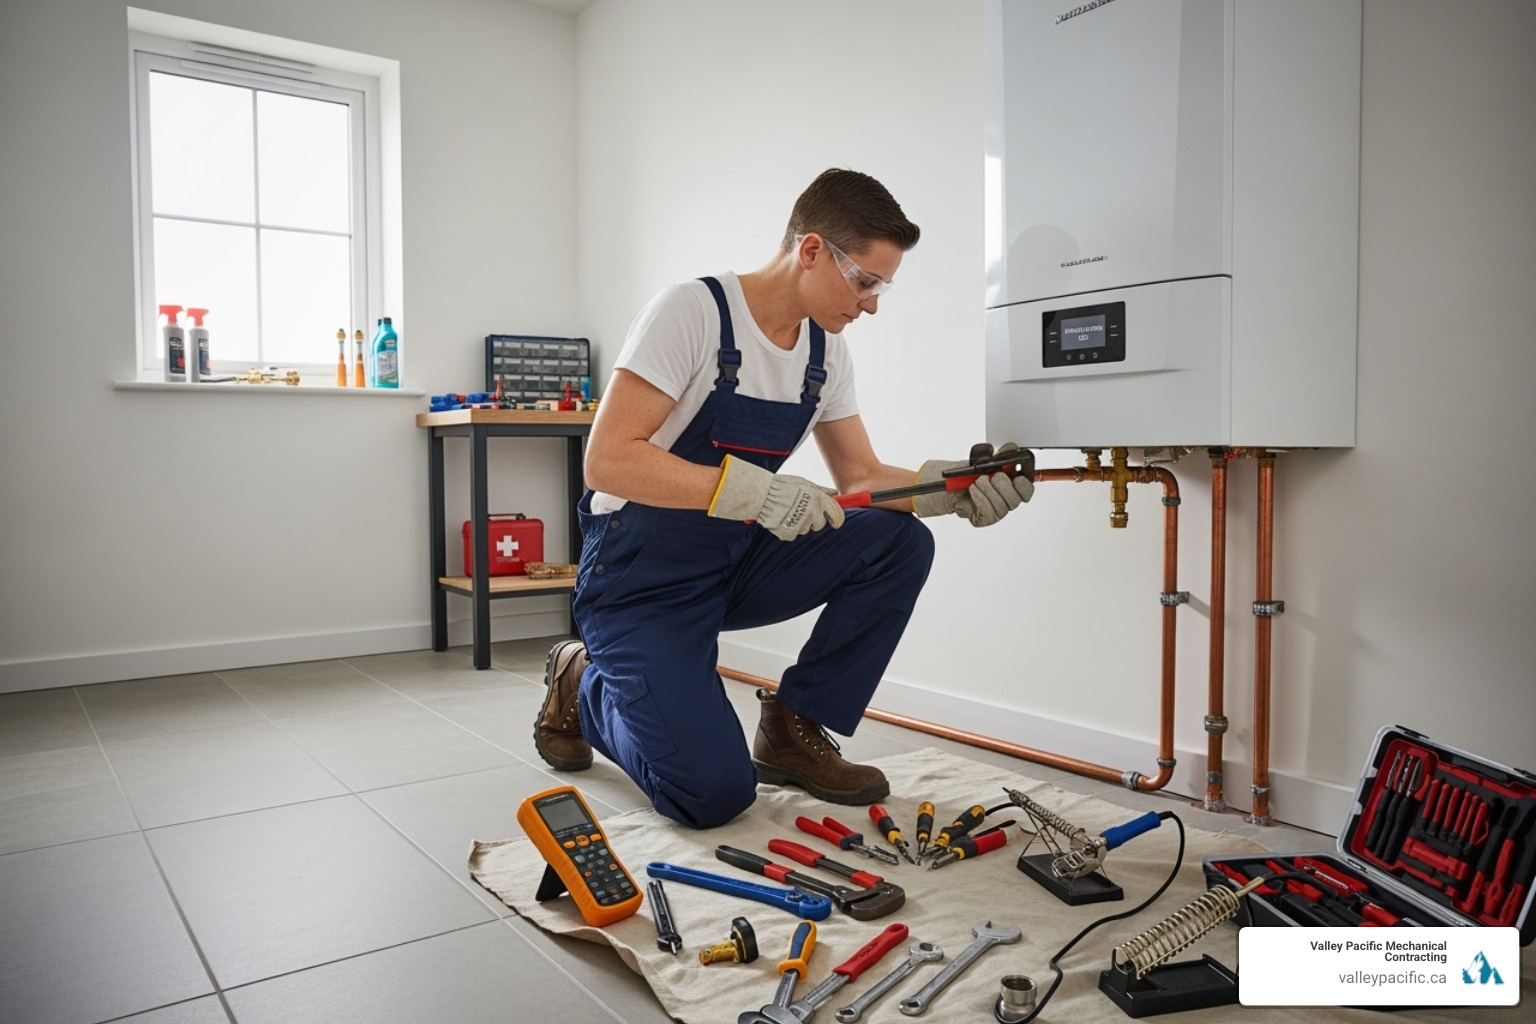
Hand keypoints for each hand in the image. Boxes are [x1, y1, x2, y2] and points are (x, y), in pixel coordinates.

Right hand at [707, 455, 845, 540]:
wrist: (762, 494)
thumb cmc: (782, 487)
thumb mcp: (805, 484)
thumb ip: (822, 491)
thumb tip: (835, 493)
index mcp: (818, 499)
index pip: (836, 515)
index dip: (834, 518)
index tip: (834, 521)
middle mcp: (812, 512)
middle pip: (818, 525)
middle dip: (812, 520)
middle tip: (800, 512)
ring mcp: (801, 524)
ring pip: (804, 530)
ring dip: (798, 524)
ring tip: (787, 512)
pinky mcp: (789, 533)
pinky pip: (792, 535)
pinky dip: (787, 530)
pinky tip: (781, 519)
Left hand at [911, 443, 1033, 526]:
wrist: (954, 485)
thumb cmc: (972, 475)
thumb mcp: (986, 460)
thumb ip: (999, 455)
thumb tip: (1011, 448)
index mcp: (1013, 487)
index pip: (1026, 491)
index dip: (1024, 486)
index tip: (1017, 478)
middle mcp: (1008, 501)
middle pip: (1014, 499)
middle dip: (1001, 484)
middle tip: (990, 476)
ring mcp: (997, 512)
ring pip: (1000, 505)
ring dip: (986, 489)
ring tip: (976, 481)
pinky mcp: (985, 519)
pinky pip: (987, 511)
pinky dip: (979, 497)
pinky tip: (973, 490)